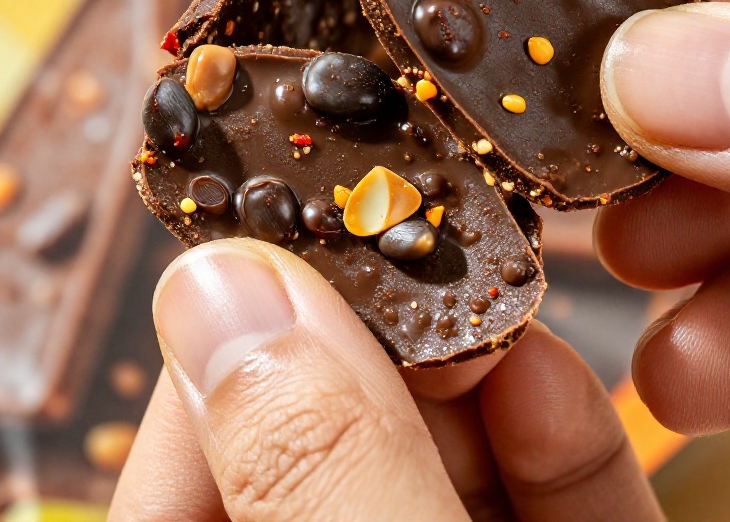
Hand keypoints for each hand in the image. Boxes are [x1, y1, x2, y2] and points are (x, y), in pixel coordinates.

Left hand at [107, 238, 661, 520]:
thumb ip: (315, 467)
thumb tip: (220, 284)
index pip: (173, 490)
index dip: (222, 363)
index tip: (271, 240)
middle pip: (314, 467)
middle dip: (370, 359)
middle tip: (406, 246)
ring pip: (435, 484)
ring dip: (471, 391)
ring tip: (488, 294)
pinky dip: (556, 459)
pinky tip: (556, 382)